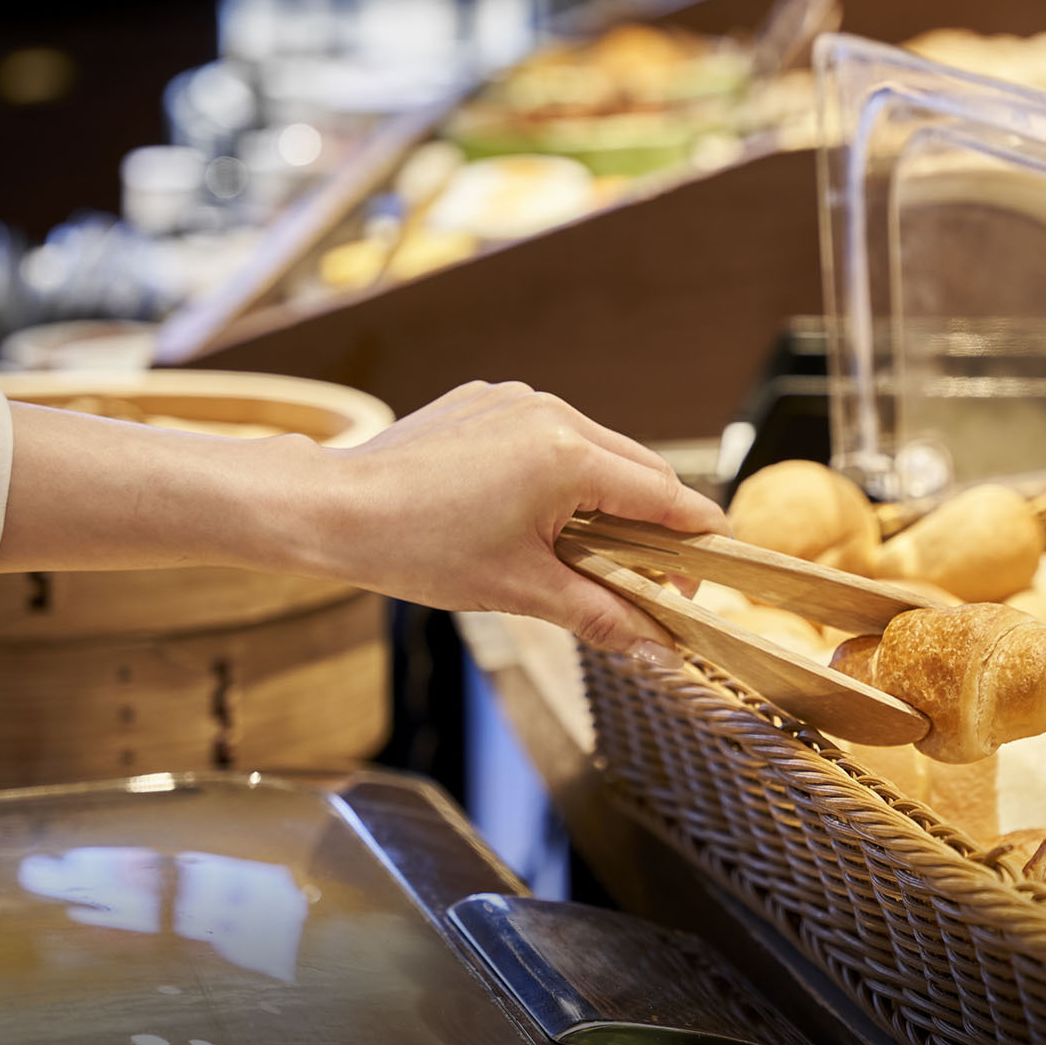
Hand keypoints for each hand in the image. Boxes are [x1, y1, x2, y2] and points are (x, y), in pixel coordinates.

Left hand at [317, 381, 726, 657]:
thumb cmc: (418, 548)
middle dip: (653, 523)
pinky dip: (563, 473)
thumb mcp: (520, 590)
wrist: (333, 510)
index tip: (712, 566)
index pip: (663, 496)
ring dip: (608, 496)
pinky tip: (538, 514)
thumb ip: (599, 613)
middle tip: (653, 577)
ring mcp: (518, 399)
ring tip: (592, 549)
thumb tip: (653, 646)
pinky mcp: (489, 398)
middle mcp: (552, 413)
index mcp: (568, 456)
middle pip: (638, 470)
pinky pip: (551, 434)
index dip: (694, 536)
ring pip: (597, 449)